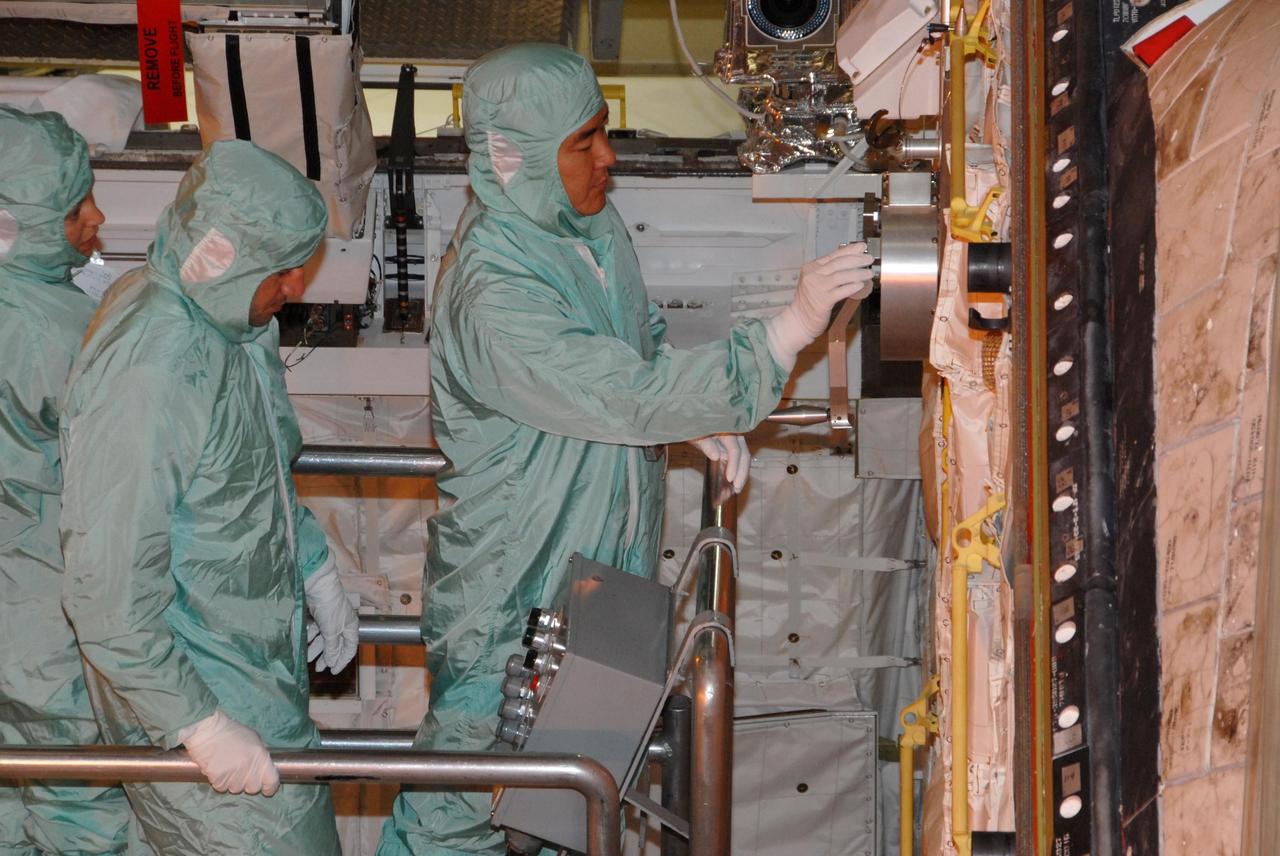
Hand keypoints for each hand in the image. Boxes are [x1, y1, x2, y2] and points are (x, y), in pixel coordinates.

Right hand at [179, 710, 278, 795]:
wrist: (207, 729)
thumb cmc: (231, 732)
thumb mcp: (253, 738)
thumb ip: (260, 754)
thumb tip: (265, 767)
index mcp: (261, 756)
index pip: (272, 780)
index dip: (270, 787)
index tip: (266, 789)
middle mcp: (249, 766)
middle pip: (253, 788)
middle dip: (247, 784)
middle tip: (240, 773)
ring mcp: (234, 773)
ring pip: (236, 789)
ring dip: (232, 783)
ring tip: (226, 768)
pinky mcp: (218, 778)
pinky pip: (221, 788)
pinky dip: (219, 781)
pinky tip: (217, 769)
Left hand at [305, 557, 358, 673]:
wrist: (318, 586)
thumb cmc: (330, 607)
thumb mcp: (332, 631)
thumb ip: (332, 648)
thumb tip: (332, 662)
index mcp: (350, 627)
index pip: (349, 649)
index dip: (342, 661)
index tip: (333, 671)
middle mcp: (342, 624)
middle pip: (336, 645)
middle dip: (327, 657)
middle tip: (319, 668)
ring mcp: (330, 619)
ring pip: (324, 639)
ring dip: (316, 649)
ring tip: (307, 658)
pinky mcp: (319, 615)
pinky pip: (316, 631)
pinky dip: (310, 638)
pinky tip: (303, 643)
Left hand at [690, 434, 750, 493]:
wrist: (697, 422)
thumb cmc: (696, 428)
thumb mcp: (697, 435)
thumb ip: (706, 444)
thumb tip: (716, 456)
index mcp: (727, 431)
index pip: (735, 450)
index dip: (734, 465)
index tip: (730, 479)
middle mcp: (736, 435)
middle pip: (744, 455)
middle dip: (742, 473)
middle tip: (737, 489)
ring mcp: (737, 441)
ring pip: (745, 458)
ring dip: (742, 474)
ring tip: (737, 489)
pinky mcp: (735, 447)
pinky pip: (740, 459)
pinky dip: (739, 470)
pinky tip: (735, 482)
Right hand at [766, 243, 874, 368]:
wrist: (799, 320)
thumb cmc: (809, 301)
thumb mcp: (816, 281)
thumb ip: (830, 271)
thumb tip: (851, 261)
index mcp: (811, 267)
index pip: (834, 255)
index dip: (850, 250)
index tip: (862, 247)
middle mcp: (813, 275)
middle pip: (839, 263)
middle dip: (857, 260)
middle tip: (869, 259)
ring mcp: (817, 288)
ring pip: (841, 276)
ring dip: (858, 273)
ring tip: (868, 273)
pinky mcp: (823, 301)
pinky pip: (841, 291)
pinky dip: (852, 287)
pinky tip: (860, 285)